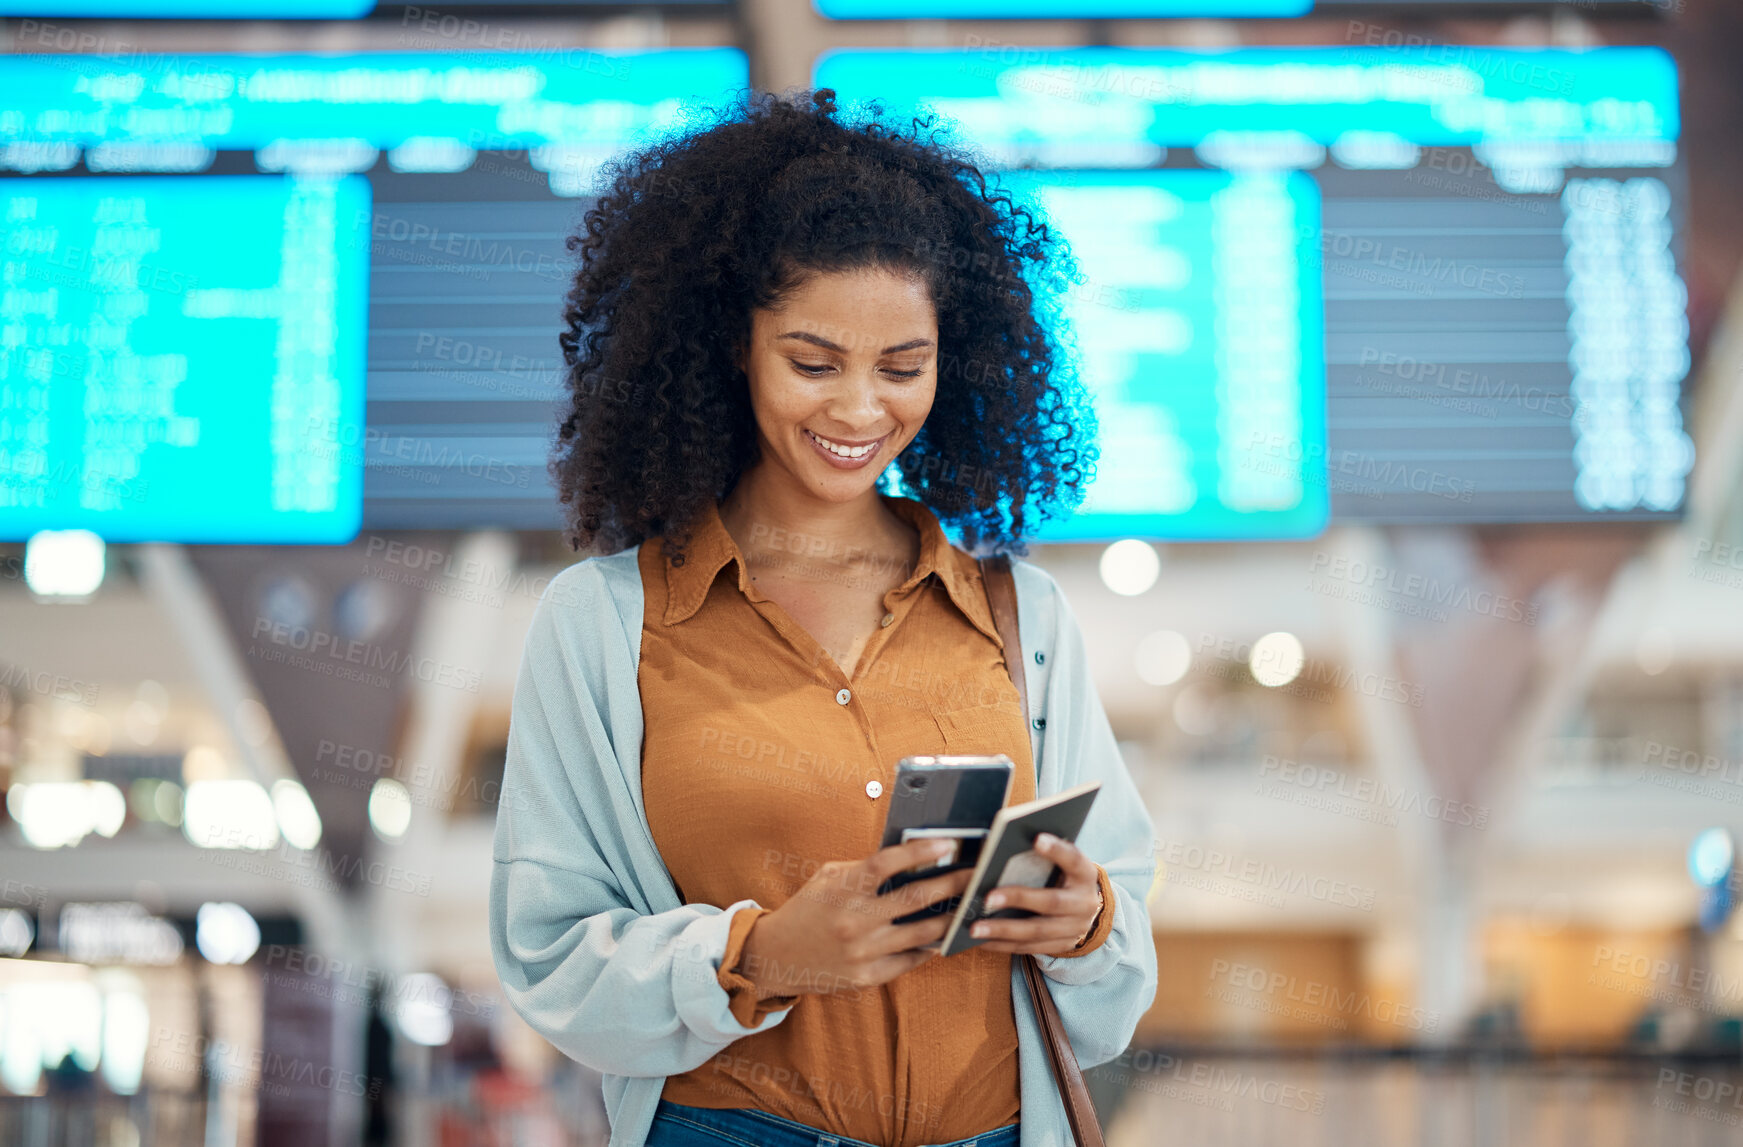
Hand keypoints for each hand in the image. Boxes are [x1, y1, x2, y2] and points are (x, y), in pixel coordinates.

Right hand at [738, 838, 976, 998]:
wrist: (776, 957)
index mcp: (843, 889)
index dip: (920, 851)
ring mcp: (863, 952)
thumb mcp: (828, 878)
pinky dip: (930, 948)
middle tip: (976, 874)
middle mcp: (854, 920)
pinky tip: (945, 936)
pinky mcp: (867, 977)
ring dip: (951, 918)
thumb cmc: (808, 909)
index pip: (887, 863)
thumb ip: (864, 868)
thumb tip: (911, 857)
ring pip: (922, 934)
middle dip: (953, 883)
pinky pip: (910, 960)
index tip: (949, 844)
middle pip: (916, 899)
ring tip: (971, 906)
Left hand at [968, 832, 1103, 955]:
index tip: (1037, 838)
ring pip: (1037, 931)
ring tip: (975, 928)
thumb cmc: (1063, 875)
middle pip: (1051, 902)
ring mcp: (1075, 928)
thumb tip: (1004, 845)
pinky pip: (1030, 947)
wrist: (1087, 907)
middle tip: (988, 898)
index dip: (1057, 850)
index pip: (1073, 859)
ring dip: (1003, 930)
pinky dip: (1003, 945)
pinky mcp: (1062, 945)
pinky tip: (982, 940)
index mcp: (1084, 874)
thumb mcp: (1062, 863)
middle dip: (1018, 899)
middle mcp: (1084, 902)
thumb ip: (1042, 855)